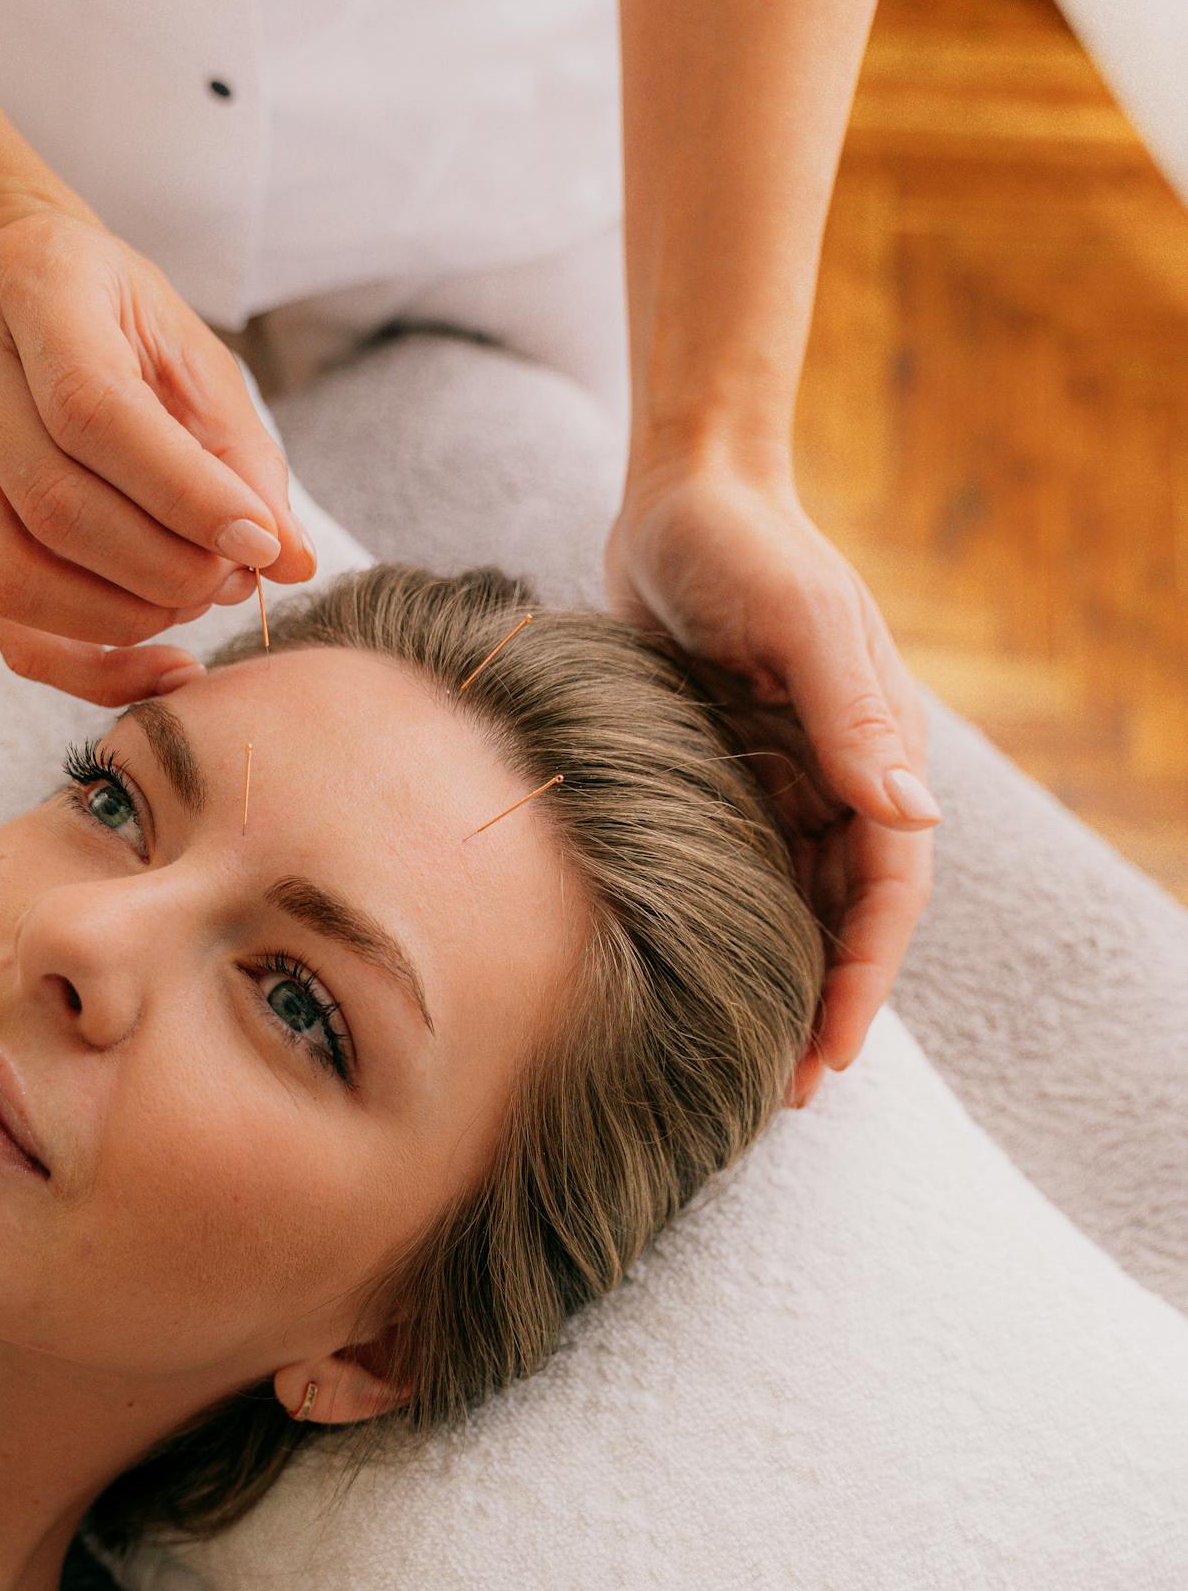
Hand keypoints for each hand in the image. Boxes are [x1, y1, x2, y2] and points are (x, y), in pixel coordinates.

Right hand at [0, 192, 318, 703]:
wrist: (14, 293)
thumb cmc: (124, 324)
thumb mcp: (194, 355)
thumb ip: (242, 454)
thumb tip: (291, 561)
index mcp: (34, 290)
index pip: (92, 413)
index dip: (182, 494)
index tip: (260, 544)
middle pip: (53, 505)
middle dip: (162, 566)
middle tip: (235, 578)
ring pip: (14, 575)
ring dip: (125, 615)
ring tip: (198, 601)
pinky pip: (5, 624)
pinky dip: (89, 667)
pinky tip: (164, 668)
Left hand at [605, 458, 938, 1108]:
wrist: (678, 498)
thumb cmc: (745, 546)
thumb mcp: (801, 619)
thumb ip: (852, 715)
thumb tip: (912, 819)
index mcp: (878, 751)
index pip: (890, 890)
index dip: (865, 974)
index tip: (834, 1049)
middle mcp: (839, 778)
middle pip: (844, 917)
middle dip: (823, 1003)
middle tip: (784, 1092)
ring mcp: (782, 782)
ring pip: (792, 908)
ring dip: (775, 981)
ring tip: (737, 1064)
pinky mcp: (726, 778)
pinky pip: (738, 874)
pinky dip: (728, 932)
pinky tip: (691, 986)